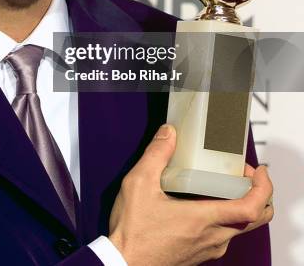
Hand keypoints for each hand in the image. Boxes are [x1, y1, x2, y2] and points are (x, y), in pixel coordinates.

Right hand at [108, 124, 272, 265]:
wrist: (122, 265)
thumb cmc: (132, 231)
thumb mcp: (139, 183)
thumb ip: (156, 154)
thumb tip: (170, 133)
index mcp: (204, 219)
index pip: (253, 208)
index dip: (264, 187)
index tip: (258, 170)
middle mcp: (214, 237)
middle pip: (256, 218)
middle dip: (259, 192)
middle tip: (243, 173)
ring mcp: (209, 248)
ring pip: (242, 226)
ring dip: (241, 203)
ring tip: (221, 182)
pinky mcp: (200, 254)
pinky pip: (225, 234)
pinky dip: (226, 214)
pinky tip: (202, 201)